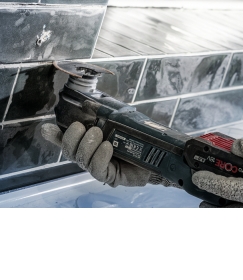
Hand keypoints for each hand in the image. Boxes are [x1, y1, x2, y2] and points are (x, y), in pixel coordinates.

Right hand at [41, 122, 173, 187]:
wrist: (159, 155)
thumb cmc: (139, 138)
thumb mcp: (122, 122)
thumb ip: (107, 113)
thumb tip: (91, 103)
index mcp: (90, 141)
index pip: (67, 139)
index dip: (55, 135)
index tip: (47, 127)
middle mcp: (90, 155)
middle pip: (70, 150)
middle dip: (71, 137)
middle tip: (84, 126)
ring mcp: (98, 167)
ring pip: (81, 159)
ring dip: (87, 145)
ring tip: (98, 134)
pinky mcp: (109, 176)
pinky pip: (97, 169)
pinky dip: (99, 157)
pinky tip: (106, 147)